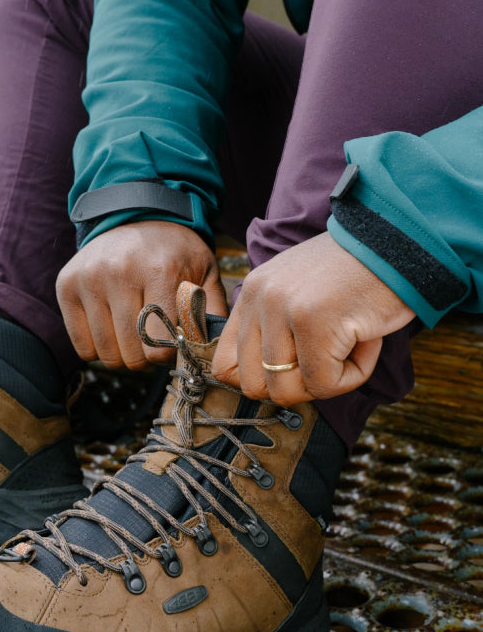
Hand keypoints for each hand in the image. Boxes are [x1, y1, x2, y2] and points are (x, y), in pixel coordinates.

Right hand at [56, 220, 226, 369]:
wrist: (137, 215)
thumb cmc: (174, 253)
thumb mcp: (204, 274)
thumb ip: (212, 313)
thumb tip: (210, 354)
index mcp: (159, 270)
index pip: (159, 346)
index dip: (167, 353)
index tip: (169, 340)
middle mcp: (119, 273)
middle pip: (132, 354)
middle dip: (145, 356)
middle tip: (150, 338)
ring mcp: (88, 279)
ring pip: (106, 353)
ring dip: (122, 353)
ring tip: (132, 333)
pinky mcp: (66, 285)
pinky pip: (82, 346)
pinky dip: (98, 348)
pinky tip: (110, 328)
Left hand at [211, 232, 414, 403]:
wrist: (406, 240)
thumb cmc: (359, 274)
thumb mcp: (302, 293)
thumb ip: (275, 330)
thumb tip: (267, 384)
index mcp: (252, 293)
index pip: (225, 366)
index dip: (262, 379)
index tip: (295, 367)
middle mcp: (260, 298)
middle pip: (254, 386)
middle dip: (296, 385)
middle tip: (329, 356)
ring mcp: (284, 310)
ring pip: (287, 391)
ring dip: (327, 380)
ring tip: (350, 343)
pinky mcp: (315, 323)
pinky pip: (325, 384)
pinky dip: (354, 374)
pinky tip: (368, 339)